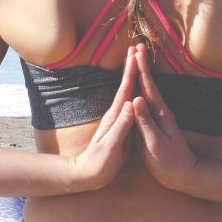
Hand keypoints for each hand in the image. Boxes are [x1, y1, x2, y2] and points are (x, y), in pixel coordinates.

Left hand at [68, 46, 137, 191]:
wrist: (85, 174)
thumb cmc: (100, 163)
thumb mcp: (112, 146)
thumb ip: (122, 126)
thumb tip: (131, 104)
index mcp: (116, 117)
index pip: (126, 90)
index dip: (132, 71)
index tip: (136, 54)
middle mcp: (115, 114)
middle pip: (125, 85)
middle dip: (131, 66)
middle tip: (136, 48)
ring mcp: (116, 119)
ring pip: (126, 91)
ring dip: (131, 75)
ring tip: (135, 61)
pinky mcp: (118, 126)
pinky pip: (127, 102)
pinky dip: (131, 90)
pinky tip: (134, 88)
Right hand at [130, 44, 198, 190]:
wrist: (185, 175)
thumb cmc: (168, 162)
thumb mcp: (154, 143)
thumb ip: (145, 121)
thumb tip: (136, 99)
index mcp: (160, 115)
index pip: (148, 87)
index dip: (141, 69)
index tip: (136, 52)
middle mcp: (161, 112)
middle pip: (149, 84)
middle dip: (142, 65)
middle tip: (137, 46)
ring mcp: (160, 117)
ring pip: (149, 90)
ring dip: (143, 74)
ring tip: (137, 60)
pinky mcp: (158, 124)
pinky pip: (148, 101)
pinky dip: (143, 89)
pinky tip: (140, 88)